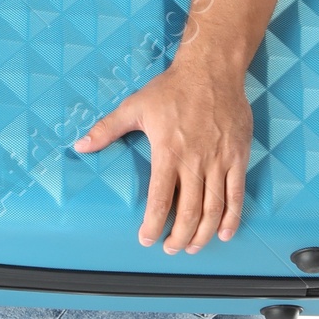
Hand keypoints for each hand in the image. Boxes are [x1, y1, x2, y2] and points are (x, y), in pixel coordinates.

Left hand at [73, 54, 251, 252]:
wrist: (212, 70)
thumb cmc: (173, 89)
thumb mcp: (134, 106)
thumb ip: (106, 129)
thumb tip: (80, 145)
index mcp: (168, 151)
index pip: (160, 198)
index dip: (153, 224)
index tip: (147, 239)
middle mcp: (195, 160)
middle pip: (189, 211)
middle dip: (179, 237)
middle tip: (170, 248)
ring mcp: (219, 160)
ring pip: (213, 208)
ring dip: (203, 233)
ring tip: (193, 247)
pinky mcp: (238, 157)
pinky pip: (236, 194)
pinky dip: (231, 217)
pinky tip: (223, 233)